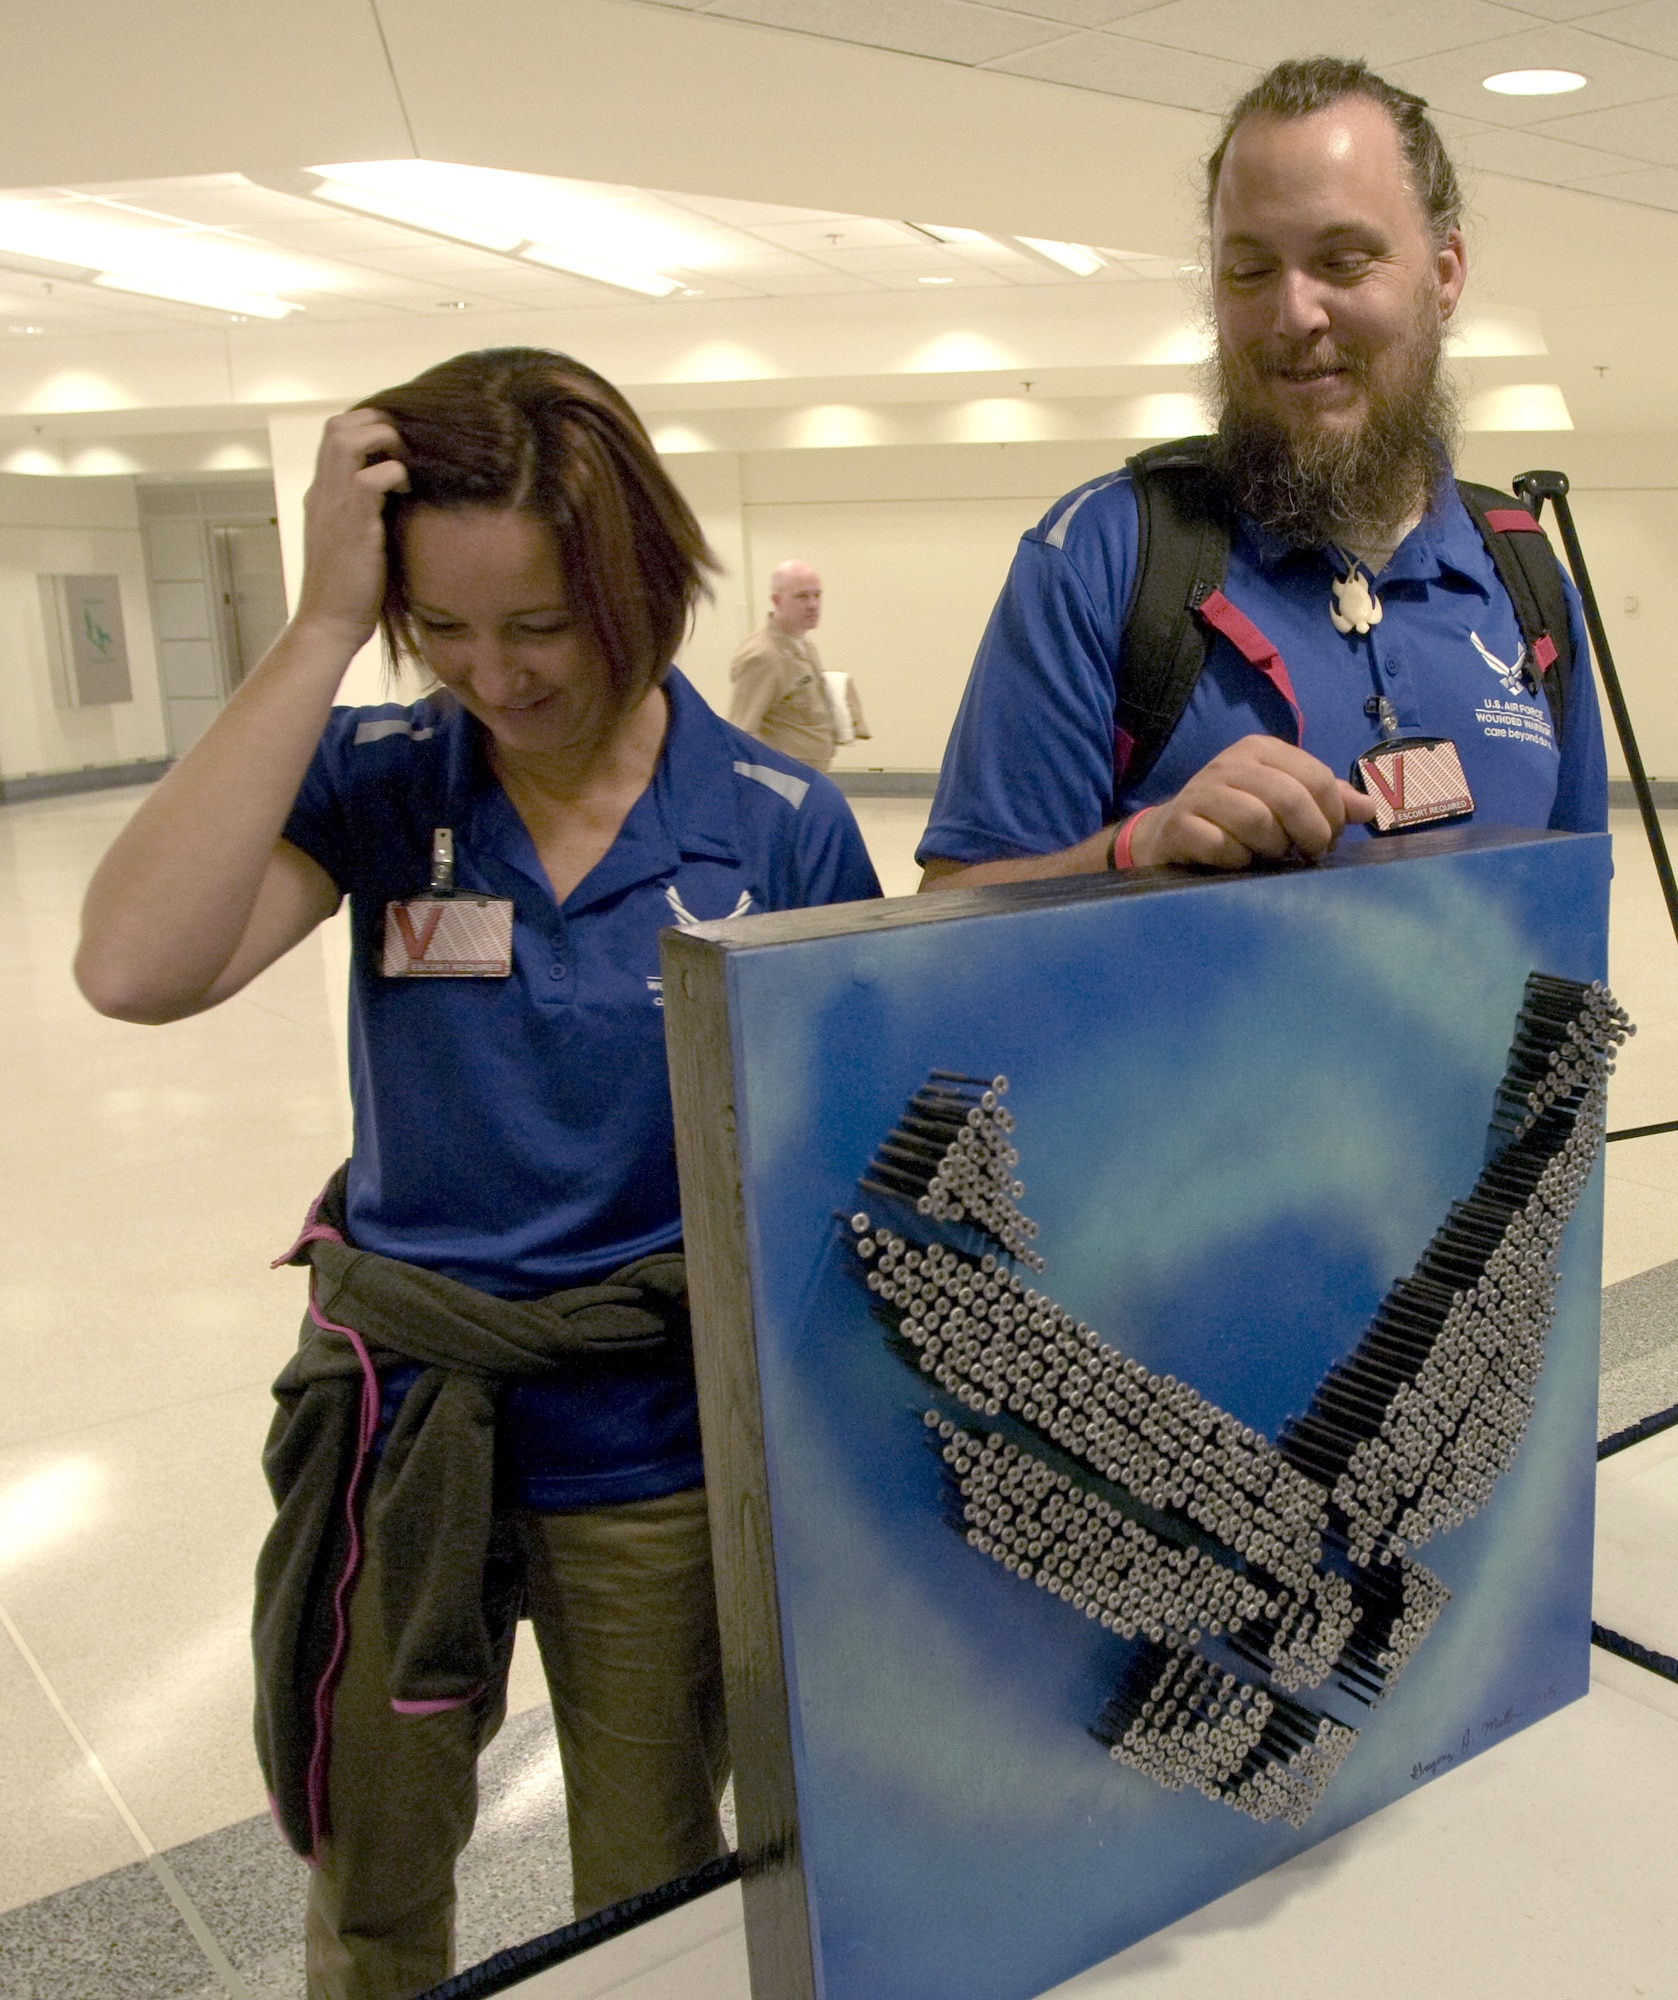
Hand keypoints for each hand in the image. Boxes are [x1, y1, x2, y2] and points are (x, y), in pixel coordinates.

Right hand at [294, 408, 409, 647]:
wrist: (330, 623)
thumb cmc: (350, 588)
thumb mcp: (355, 538)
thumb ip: (367, 510)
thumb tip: (402, 491)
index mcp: (321, 493)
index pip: (334, 434)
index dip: (367, 425)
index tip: (398, 442)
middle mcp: (322, 492)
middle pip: (337, 425)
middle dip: (378, 423)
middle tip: (406, 448)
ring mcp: (333, 505)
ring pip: (347, 440)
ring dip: (385, 442)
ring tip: (407, 466)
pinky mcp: (352, 524)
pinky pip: (370, 478)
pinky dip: (394, 475)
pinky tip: (408, 492)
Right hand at [1128, 735, 1376, 868]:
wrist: (1169, 832)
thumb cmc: (1235, 815)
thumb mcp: (1281, 797)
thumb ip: (1326, 800)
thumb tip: (1370, 808)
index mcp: (1260, 750)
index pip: (1316, 778)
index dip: (1332, 816)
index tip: (1328, 840)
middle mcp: (1230, 764)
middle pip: (1290, 799)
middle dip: (1309, 835)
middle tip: (1308, 855)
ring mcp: (1201, 793)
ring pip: (1257, 822)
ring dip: (1271, 848)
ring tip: (1268, 855)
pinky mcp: (1180, 825)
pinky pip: (1222, 847)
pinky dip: (1237, 861)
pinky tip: (1237, 862)